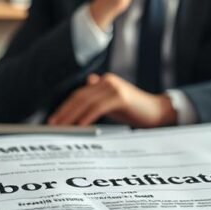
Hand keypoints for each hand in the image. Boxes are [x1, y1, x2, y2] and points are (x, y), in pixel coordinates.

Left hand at [48, 73, 175, 127]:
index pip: (79, 95)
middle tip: (52, 126)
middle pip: (79, 97)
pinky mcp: (120, 96)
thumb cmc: (135, 111)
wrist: (158, 112)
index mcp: (103, 82)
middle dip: (64, 112)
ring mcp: (113, 87)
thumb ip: (98, 100)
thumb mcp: (113, 104)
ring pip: (85, 102)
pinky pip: (97, 108)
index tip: (53, 120)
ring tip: (61, 128)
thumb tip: (82, 95)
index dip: (65, 107)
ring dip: (71, 116)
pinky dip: (86, 117)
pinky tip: (78, 127)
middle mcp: (106, 81)